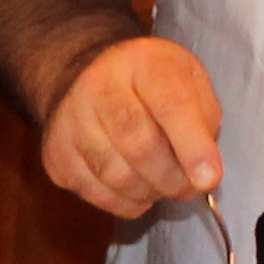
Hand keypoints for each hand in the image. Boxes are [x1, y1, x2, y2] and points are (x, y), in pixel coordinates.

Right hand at [37, 35, 222, 217]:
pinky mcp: (54, 154)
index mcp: (143, 62)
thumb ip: (203, 122)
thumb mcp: (189, 81)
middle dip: (172, 179)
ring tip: (161, 184)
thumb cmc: (151, 83)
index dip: (192, 146)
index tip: (209, 179)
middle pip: (138, 146)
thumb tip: (202, 176)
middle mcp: (98, 86)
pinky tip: (135, 187)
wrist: (86, 74)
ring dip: (148, 192)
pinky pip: (96, 194)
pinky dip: (125, 202)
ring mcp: (68, 121)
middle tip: (188, 188)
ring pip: (115, 177)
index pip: (170, 105)